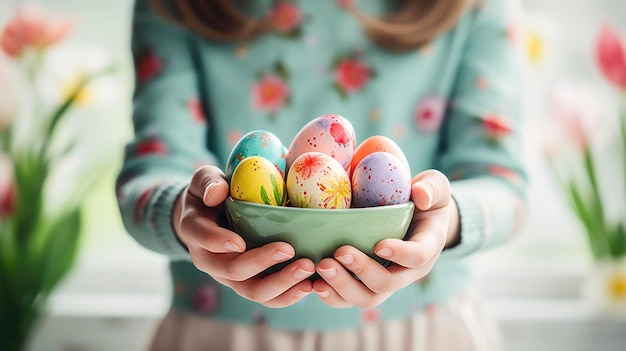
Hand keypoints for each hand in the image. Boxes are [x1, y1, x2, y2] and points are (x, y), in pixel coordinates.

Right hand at [173, 165, 314, 306]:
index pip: (202, 238)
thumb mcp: (204, 179)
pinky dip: (288, 295)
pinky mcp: (250, 283)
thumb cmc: (211, 193)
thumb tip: (217, 192)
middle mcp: (211, 260)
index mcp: (195, 231)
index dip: (218, 242)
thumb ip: (208, 182)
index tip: (239, 242)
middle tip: (288, 249)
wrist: (210, 217)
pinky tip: (309, 285)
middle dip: (261, 263)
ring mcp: (231, 276)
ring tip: (306, 269)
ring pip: (253, 291)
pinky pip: (268, 297)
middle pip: (233, 271)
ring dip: (281, 284)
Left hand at [312, 169, 459, 307]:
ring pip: (367, 297)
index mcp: (427, 247)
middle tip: (338, 253)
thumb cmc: (424, 199)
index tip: (379, 244)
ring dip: (341, 287)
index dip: (400, 254)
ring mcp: (386, 282)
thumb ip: (432, 188)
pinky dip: (330, 295)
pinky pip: (349, 299)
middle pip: (387, 284)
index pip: (418, 257)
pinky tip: (312, 283)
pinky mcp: (366, 286)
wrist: (417, 220)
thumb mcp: (436, 187)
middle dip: (361, 271)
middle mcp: (407, 272)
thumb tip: (420, 195)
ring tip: (321, 267)